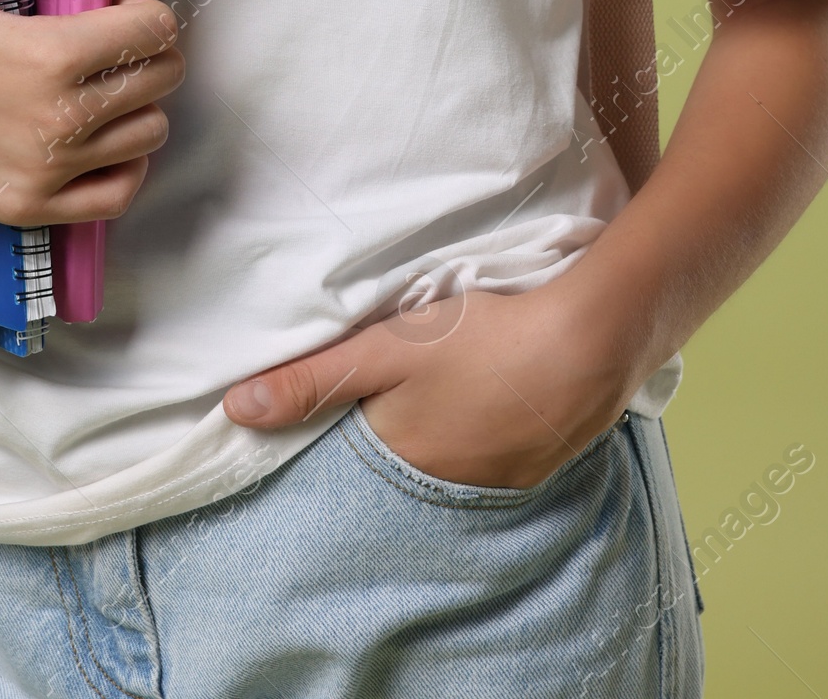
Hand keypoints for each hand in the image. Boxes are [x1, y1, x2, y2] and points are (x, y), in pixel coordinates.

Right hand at [0, 0, 184, 226]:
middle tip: (108, 38)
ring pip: (146, 136)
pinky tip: (97, 135)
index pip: (152, 31)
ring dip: (136, 104)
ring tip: (99, 82)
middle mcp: (54, 121)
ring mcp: (42, 171)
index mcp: (46, 55)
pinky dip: (122, 165)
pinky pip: (115, 195)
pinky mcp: (26, 206)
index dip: (145, 8)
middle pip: (159, 81)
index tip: (114, 3)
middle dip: (147, 50)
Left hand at [223, 278, 630, 489]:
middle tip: (401, 381)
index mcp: (402, 458)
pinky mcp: (541, 461)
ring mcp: (501, 478)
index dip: (344, 424)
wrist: (592, 342)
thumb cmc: (482, 341)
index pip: (353, 453)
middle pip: (403, 455)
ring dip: (444, 426)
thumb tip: (235, 412)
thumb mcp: (387, 348)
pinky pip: (495, 453)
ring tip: (447, 383)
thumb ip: (315, 377)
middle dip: (395, 427)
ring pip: (451, 454)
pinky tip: (493, 392)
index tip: (342, 401)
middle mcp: (448, 485)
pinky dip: (486, 427)